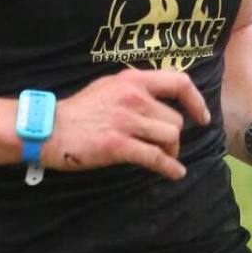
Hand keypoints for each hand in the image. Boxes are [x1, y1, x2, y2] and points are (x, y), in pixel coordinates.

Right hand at [46, 65, 208, 179]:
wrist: (50, 129)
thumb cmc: (80, 110)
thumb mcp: (109, 87)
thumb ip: (135, 88)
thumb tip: (161, 98)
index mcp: (132, 79)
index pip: (179, 83)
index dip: (196, 101)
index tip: (201, 116)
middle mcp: (132, 96)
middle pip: (175, 120)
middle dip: (173, 137)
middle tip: (164, 146)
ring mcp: (125, 121)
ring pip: (170, 138)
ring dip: (170, 151)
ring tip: (163, 157)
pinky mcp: (118, 145)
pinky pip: (155, 157)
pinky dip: (169, 168)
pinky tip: (175, 173)